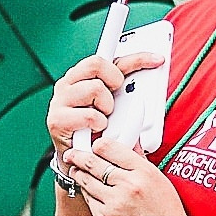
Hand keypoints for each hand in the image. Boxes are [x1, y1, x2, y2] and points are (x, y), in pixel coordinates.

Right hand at [45, 48, 164, 155]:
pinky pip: (90, 115)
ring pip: (95, 88)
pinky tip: (95, 130)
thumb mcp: (114, 106)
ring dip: (106, 107)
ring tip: (102, 118)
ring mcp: (60, 101)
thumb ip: (125, 89)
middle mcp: (68, 84)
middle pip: (96, 64)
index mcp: (80, 76)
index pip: (107, 57)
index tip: (157, 59)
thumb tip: (148, 78)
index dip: (134, 57)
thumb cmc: (95, 130)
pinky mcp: (57, 120)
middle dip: (113, 80)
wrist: (78, 158)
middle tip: (113, 99)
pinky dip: (98, 125)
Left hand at [72, 129, 195, 215]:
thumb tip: (129, 144)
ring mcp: (114, 204)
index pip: (110, 147)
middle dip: (78, 156)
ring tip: (76, 171)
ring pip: (86, 182)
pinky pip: (89, 202)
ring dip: (78, 175)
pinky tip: (90, 192)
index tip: (93, 146)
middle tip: (72, 155)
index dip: (97, 144)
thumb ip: (140, 162)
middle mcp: (128, 186)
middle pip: (92, 162)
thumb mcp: (160, 182)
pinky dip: (88, 195)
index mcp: (144, 172)